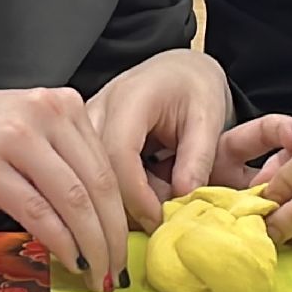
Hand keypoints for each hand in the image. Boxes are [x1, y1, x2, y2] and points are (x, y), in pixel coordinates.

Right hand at [0, 87, 126, 290]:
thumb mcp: (22, 132)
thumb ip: (59, 160)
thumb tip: (95, 216)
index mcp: (61, 103)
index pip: (107, 164)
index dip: (123, 211)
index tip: (126, 243)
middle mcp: (45, 112)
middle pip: (97, 183)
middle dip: (113, 234)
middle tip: (117, 269)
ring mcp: (15, 136)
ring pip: (72, 199)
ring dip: (91, 244)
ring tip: (97, 272)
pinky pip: (36, 210)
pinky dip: (59, 241)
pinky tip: (68, 259)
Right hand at [87, 49, 291, 232]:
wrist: (178, 69)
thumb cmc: (195, 87)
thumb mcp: (209, 117)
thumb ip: (198, 158)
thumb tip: (182, 201)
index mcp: (130, 98)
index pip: (119, 155)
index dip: (138, 197)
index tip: (160, 221)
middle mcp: (98, 109)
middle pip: (96, 172)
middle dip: (128, 206)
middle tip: (163, 216)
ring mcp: (85, 125)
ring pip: (88, 180)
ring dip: (122, 202)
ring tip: (159, 194)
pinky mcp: (82, 139)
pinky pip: (89, 177)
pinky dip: (117, 194)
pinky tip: (145, 189)